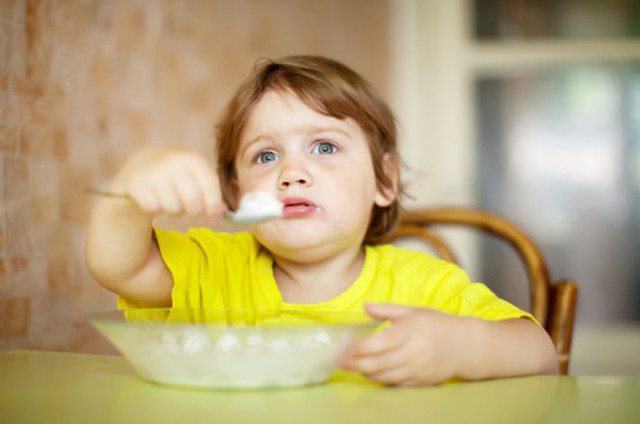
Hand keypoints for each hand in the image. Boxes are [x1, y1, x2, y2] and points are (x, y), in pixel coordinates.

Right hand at [114, 145, 223, 217]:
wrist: (143, 162)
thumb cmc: (178, 173)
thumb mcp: (197, 174)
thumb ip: (212, 192)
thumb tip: (221, 212)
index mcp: (193, 159)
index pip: (210, 186)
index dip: (214, 206)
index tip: (213, 218)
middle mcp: (174, 163)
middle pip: (193, 201)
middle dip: (195, 211)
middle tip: (190, 208)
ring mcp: (154, 173)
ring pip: (174, 209)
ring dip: (175, 211)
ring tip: (172, 200)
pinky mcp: (137, 185)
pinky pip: (154, 209)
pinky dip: (157, 209)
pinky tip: (156, 198)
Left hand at [339, 303, 471, 385]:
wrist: (465, 345)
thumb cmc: (436, 324)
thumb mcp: (413, 311)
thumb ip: (387, 309)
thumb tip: (365, 306)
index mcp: (409, 331)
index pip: (378, 343)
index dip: (360, 347)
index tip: (347, 346)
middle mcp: (413, 352)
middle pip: (378, 363)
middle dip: (356, 364)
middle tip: (341, 362)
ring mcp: (417, 369)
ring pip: (385, 376)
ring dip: (366, 372)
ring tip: (354, 367)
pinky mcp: (420, 382)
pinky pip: (396, 384)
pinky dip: (382, 380)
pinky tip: (372, 374)